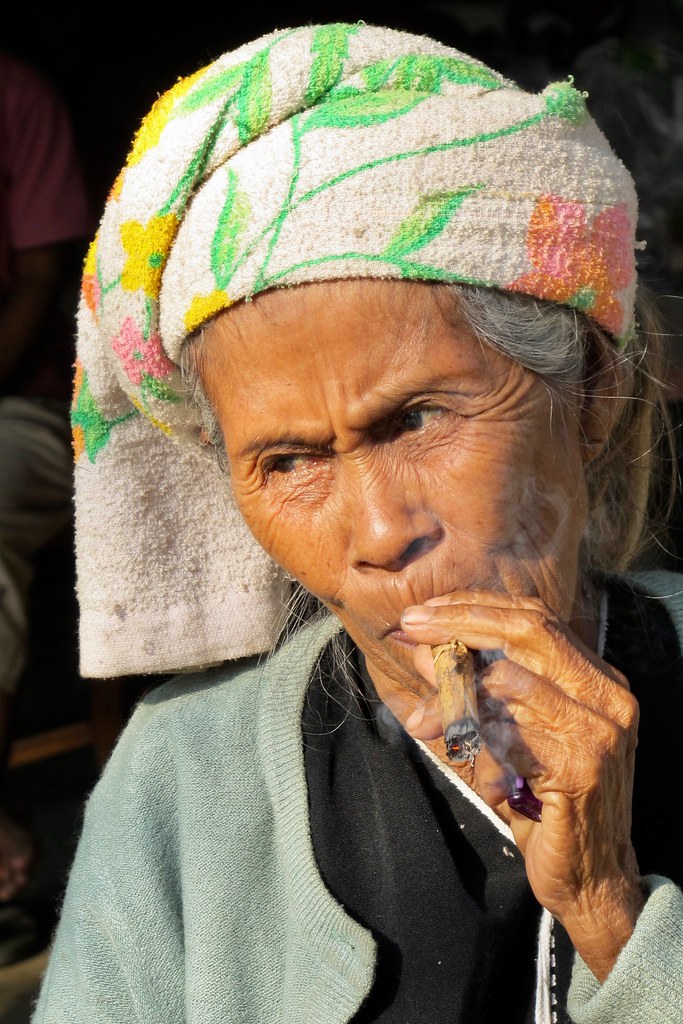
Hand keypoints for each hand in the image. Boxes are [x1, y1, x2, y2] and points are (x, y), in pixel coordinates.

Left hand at [400, 589, 644, 980]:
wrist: (590, 878)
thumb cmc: (544, 803)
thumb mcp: (512, 734)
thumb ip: (479, 691)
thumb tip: (421, 651)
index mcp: (598, 679)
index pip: (536, 617)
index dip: (476, 606)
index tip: (425, 610)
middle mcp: (609, 696)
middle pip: (529, 630)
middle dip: (461, 622)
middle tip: (412, 625)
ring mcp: (601, 730)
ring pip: (511, 679)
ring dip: (452, 684)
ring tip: (417, 702)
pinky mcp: (582, 766)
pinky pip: (509, 731)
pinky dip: (467, 729)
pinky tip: (439, 736)